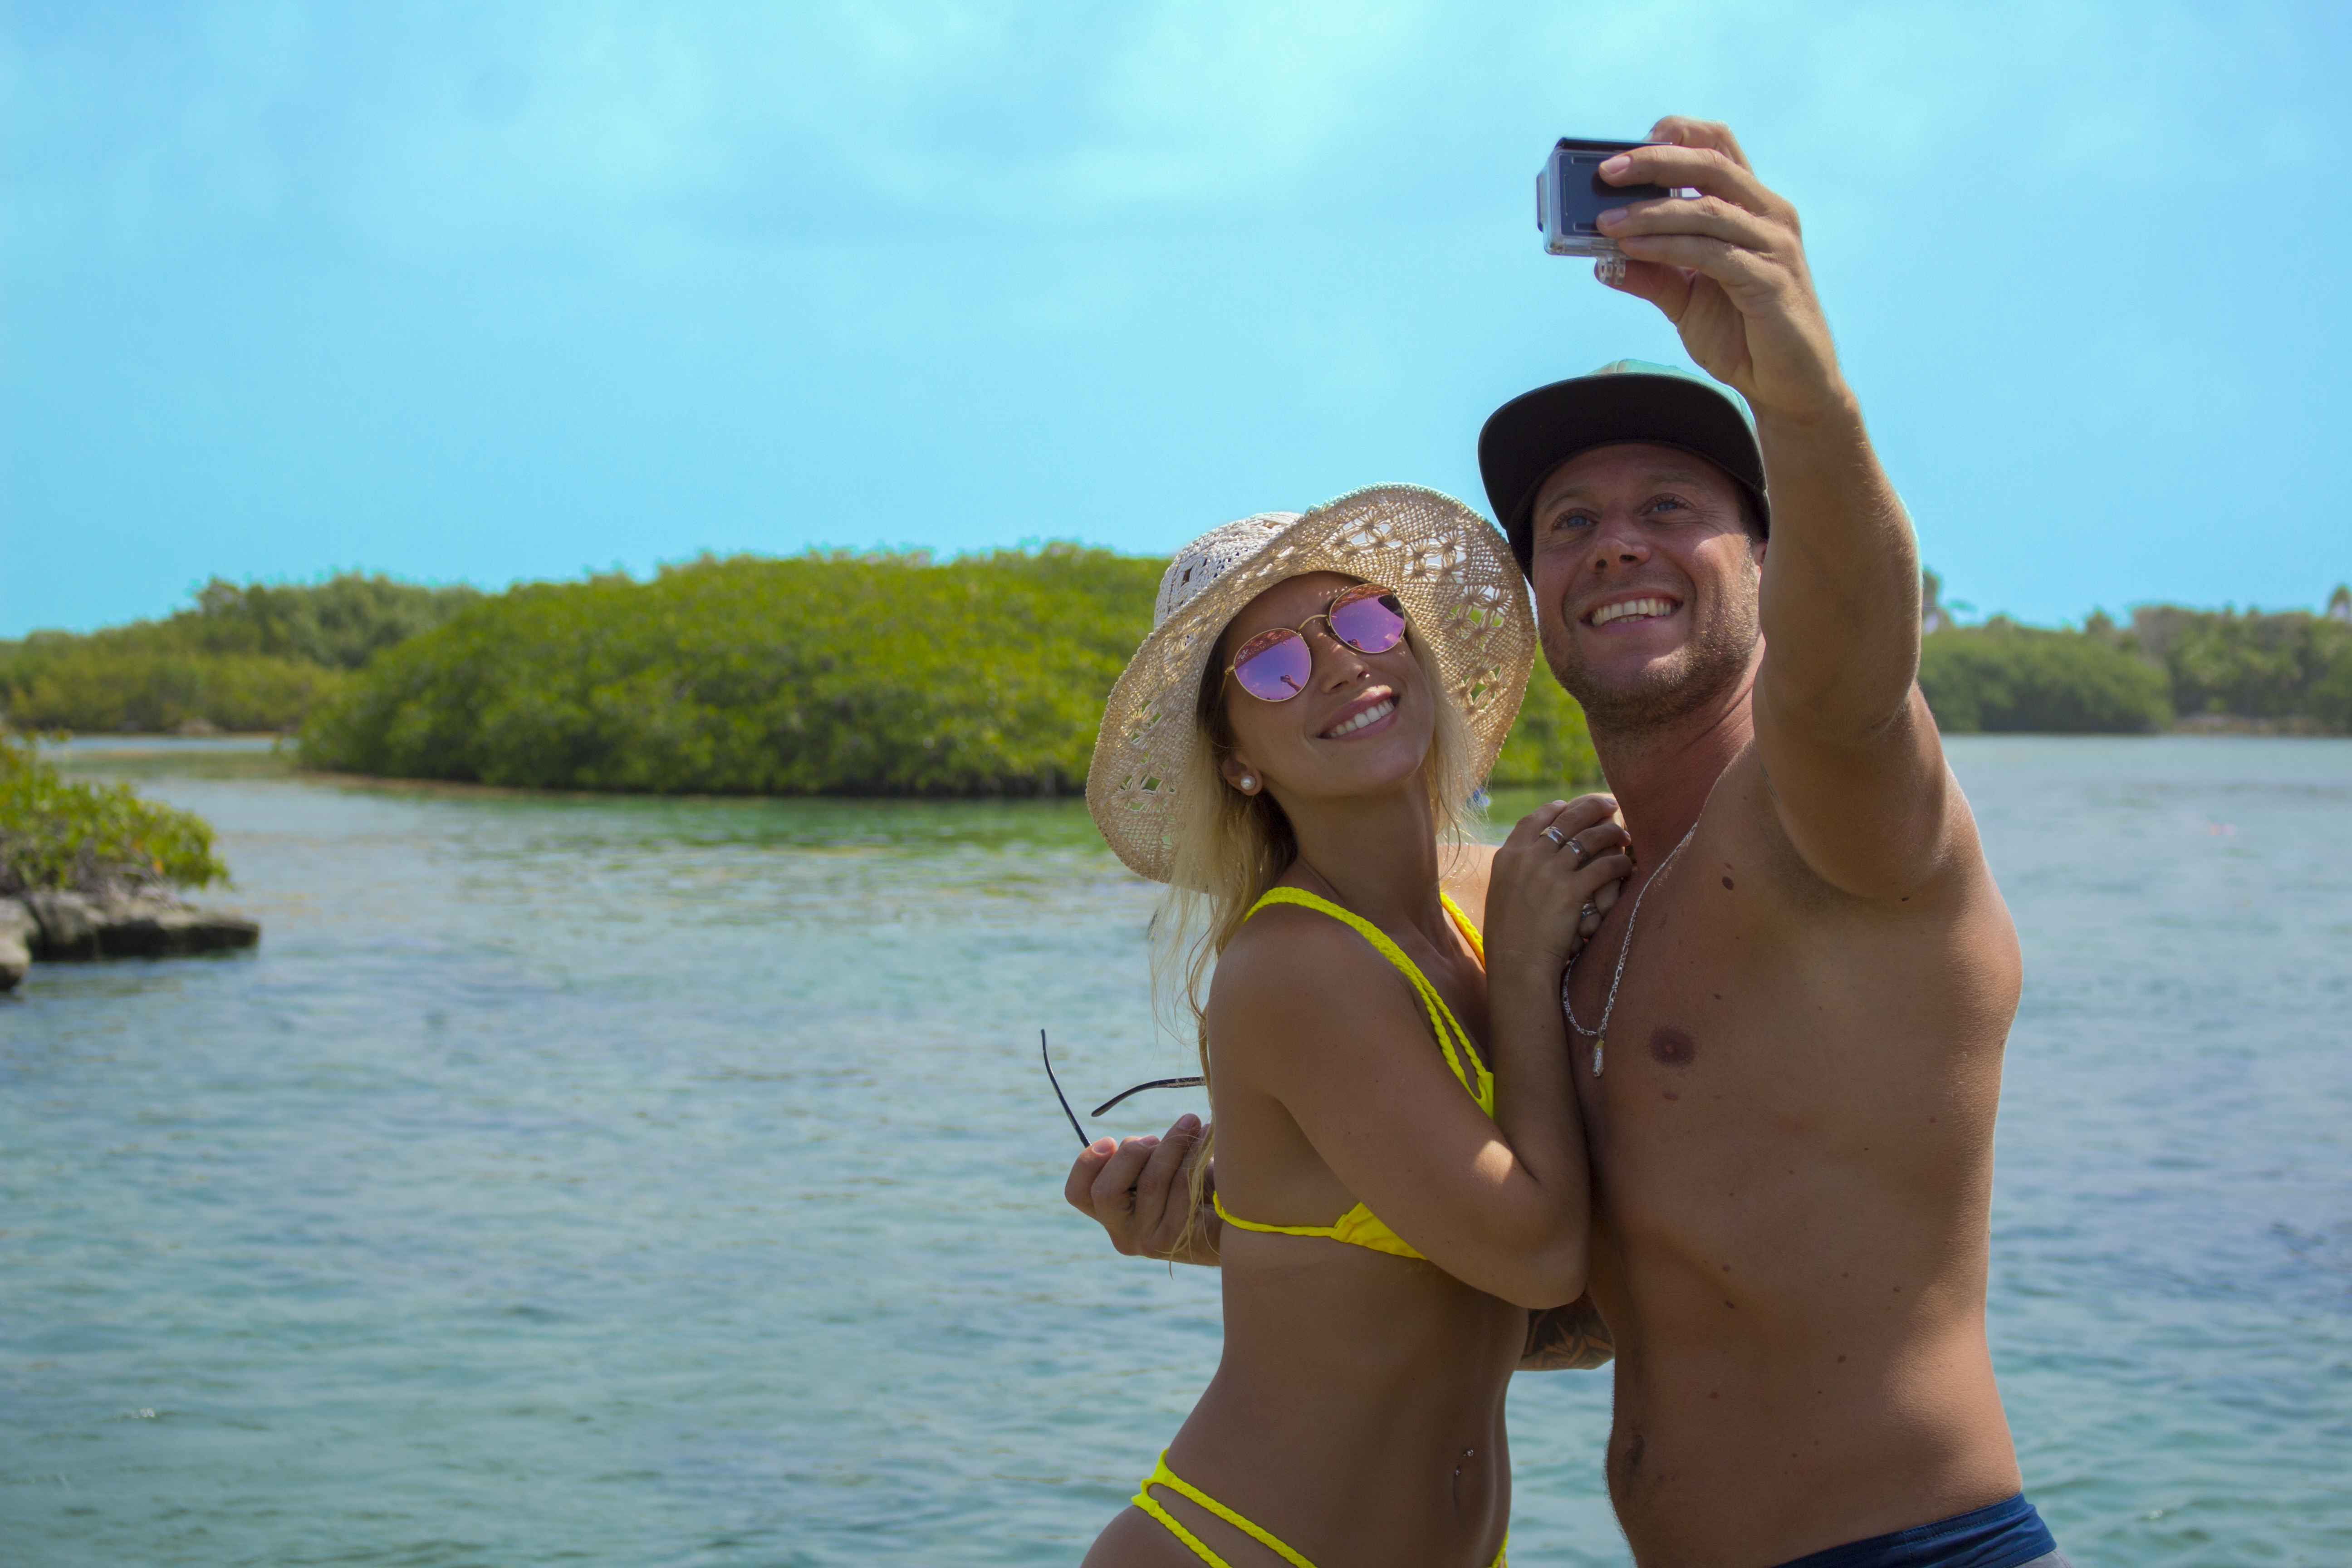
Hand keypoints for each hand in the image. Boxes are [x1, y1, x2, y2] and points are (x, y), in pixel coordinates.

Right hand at [1062, 1112, 1216, 1261]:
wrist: (1239, 1219)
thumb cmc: (1194, 1184)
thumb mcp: (1157, 1168)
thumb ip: (1137, 1160)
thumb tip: (1130, 1143)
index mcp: (1111, 1215)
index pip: (1078, 1194)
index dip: (1086, 1163)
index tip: (1110, 1140)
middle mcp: (1123, 1236)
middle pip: (1105, 1191)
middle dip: (1130, 1153)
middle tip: (1155, 1136)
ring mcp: (1148, 1242)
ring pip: (1148, 1183)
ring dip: (1171, 1144)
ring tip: (1191, 1122)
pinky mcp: (1176, 1241)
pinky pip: (1179, 1187)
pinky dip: (1192, 1155)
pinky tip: (1205, 1138)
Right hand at [1486, 795, 1634, 973]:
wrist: (1515, 965)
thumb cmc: (1509, 939)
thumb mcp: (1501, 895)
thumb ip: (1515, 872)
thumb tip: (1531, 859)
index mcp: (1507, 857)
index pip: (1534, 819)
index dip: (1554, 808)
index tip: (1568, 805)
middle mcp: (1527, 858)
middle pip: (1566, 819)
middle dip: (1592, 807)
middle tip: (1610, 805)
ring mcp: (1549, 872)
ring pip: (1589, 838)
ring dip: (1611, 832)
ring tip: (1624, 834)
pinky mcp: (1570, 891)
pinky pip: (1604, 867)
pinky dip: (1620, 862)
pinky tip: (1628, 864)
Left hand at [1593, 117, 1847, 423]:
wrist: (1788, 386)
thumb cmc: (1744, 337)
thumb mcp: (1686, 300)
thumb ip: (1653, 275)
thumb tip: (1603, 259)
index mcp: (1753, 209)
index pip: (1719, 149)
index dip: (1678, 136)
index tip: (1631, 145)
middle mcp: (1769, 216)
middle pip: (1711, 165)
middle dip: (1655, 162)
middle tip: (1607, 171)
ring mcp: (1774, 246)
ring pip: (1707, 210)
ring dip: (1650, 213)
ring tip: (1606, 222)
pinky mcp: (1770, 280)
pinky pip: (1710, 254)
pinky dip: (1667, 248)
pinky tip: (1633, 249)